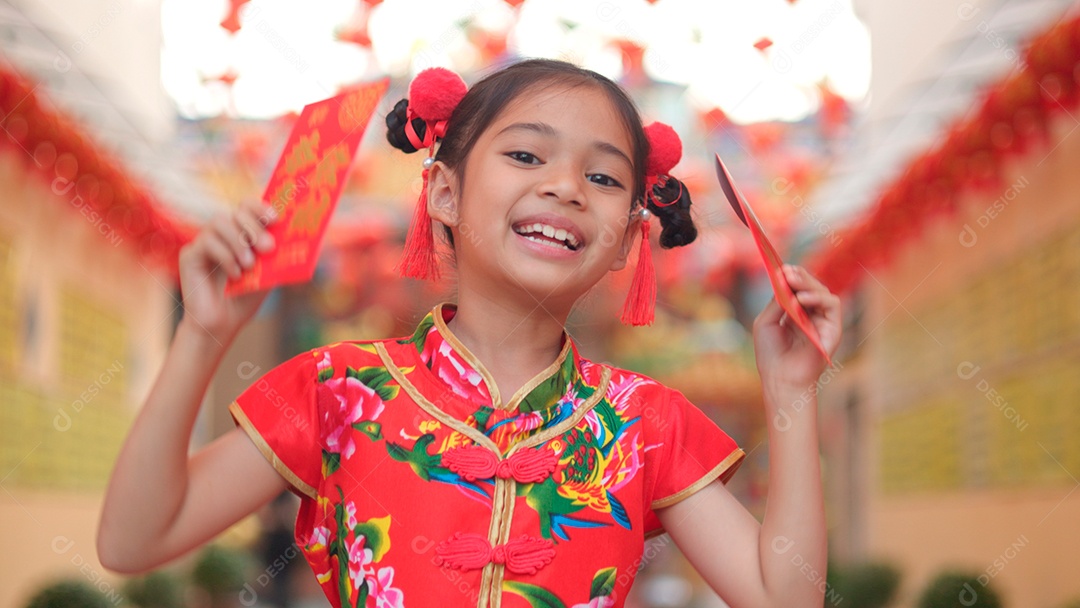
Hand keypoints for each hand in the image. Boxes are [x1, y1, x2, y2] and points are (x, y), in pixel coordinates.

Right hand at [177, 200, 277, 343]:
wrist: (222, 324)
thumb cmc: (245, 299)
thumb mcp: (268, 275)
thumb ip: (278, 256)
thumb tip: (297, 239)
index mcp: (240, 233)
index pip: (247, 206)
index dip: (260, 207)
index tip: (275, 218)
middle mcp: (221, 233)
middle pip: (235, 212)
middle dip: (254, 227)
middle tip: (268, 247)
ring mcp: (203, 242)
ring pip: (219, 223)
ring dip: (239, 242)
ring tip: (250, 265)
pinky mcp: (189, 255)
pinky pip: (206, 243)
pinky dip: (225, 257)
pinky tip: (235, 275)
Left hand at [752, 265, 841, 390]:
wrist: (780, 379)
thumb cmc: (770, 354)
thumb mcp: (766, 322)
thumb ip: (777, 301)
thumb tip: (784, 279)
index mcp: (796, 313)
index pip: (798, 288)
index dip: (792, 277)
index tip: (781, 267)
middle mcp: (812, 315)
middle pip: (811, 287)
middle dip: (799, 276)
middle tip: (786, 270)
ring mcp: (824, 321)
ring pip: (823, 292)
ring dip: (807, 283)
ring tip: (791, 280)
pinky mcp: (834, 329)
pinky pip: (832, 305)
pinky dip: (818, 298)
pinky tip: (801, 299)